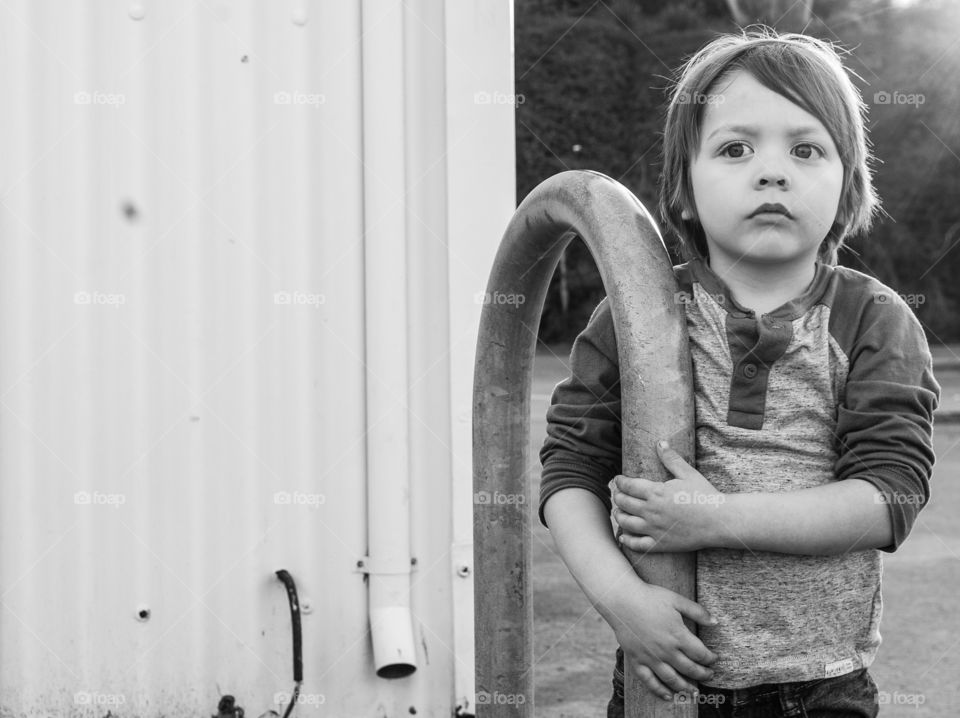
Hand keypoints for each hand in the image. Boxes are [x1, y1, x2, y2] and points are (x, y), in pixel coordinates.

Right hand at [605, 581, 718, 699]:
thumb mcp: (676, 600)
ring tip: (694, 692)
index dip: (711, 659)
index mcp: (678, 635)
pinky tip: (668, 697)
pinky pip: (650, 681)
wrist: (621, 600)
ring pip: (673, 679)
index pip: (701, 654)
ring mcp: (651, 657)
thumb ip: (698, 612)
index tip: (715, 659)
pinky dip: (660, 691)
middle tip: (709, 675)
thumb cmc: (650, 597)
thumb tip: (716, 622)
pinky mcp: (637, 660)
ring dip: (686, 688)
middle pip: (690, 669)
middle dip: (703, 674)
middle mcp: (667, 650)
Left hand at [611, 441, 724, 551]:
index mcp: (656, 492)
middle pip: (624, 503)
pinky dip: (627, 540)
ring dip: (618, 515)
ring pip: (626, 522)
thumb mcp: (688, 473)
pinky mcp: (661, 543)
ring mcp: (654, 528)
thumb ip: (671, 459)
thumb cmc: (705, 495)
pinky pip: (638, 544)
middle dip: (618, 496)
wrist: (719, 521)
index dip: (620, 482)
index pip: (628, 486)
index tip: (618, 480)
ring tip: (618, 511)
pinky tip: (623, 536)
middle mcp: (651, 511)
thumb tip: (660, 442)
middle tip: (617, 494)